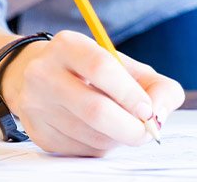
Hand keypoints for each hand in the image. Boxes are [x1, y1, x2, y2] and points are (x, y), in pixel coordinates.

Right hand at [1, 30, 184, 155]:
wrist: (41, 78)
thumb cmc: (91, 71)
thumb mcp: (126, 67)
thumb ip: (156, 86)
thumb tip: (159, 116)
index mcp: (68, 46)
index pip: (101, 68)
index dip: (131, 94)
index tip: (149, 110)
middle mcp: (44, 73)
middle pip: (95, 110)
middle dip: (131, 128)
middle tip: (146, 131)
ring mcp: (37, 105)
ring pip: (91, 136)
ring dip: (117, 139)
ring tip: (120, 126)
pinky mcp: (38, 132)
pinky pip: (81, 150)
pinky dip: (100, 147)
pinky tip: (98, 132)